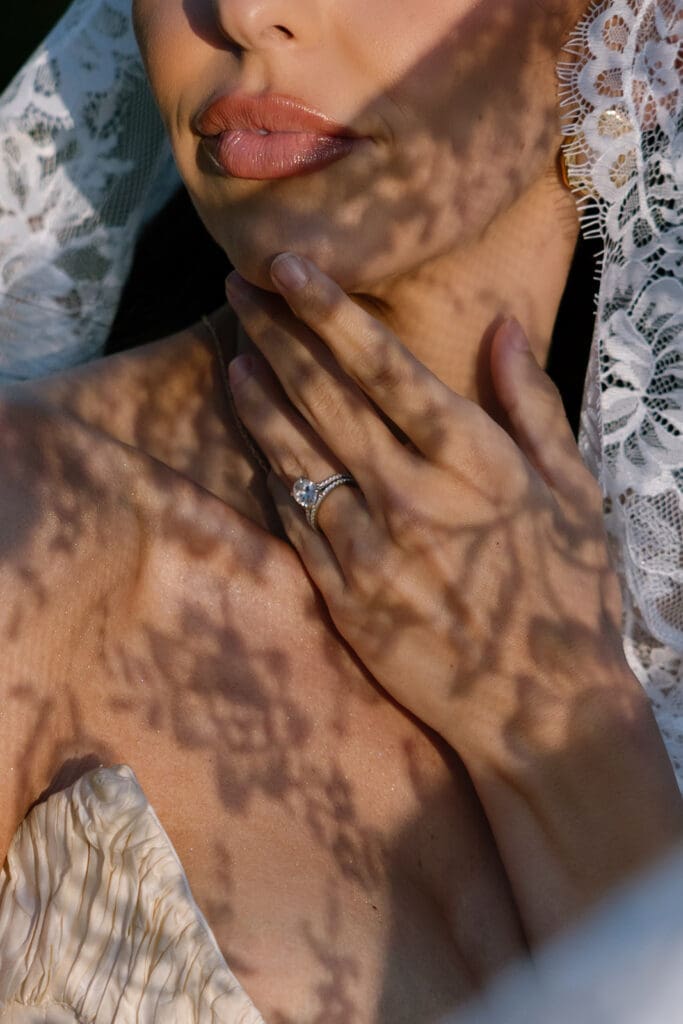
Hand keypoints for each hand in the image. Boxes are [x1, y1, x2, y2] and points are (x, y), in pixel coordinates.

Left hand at [225, 254, 630, 764]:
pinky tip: (256, 442)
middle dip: (277, 334)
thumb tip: (503, 328)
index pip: (386, 369)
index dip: (329, 312)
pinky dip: (274, 476)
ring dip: (260, 401)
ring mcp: (373, 551)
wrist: (544, 709)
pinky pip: (298, 525)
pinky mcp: (347, 598)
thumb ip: (533, 406)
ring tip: (233, 356)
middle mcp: (415, 498)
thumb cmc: (567, 596)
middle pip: (327, 400)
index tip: (287, 265)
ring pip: (298, 458)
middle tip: (238, 288)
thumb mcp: (574, 494)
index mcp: (476, 462)